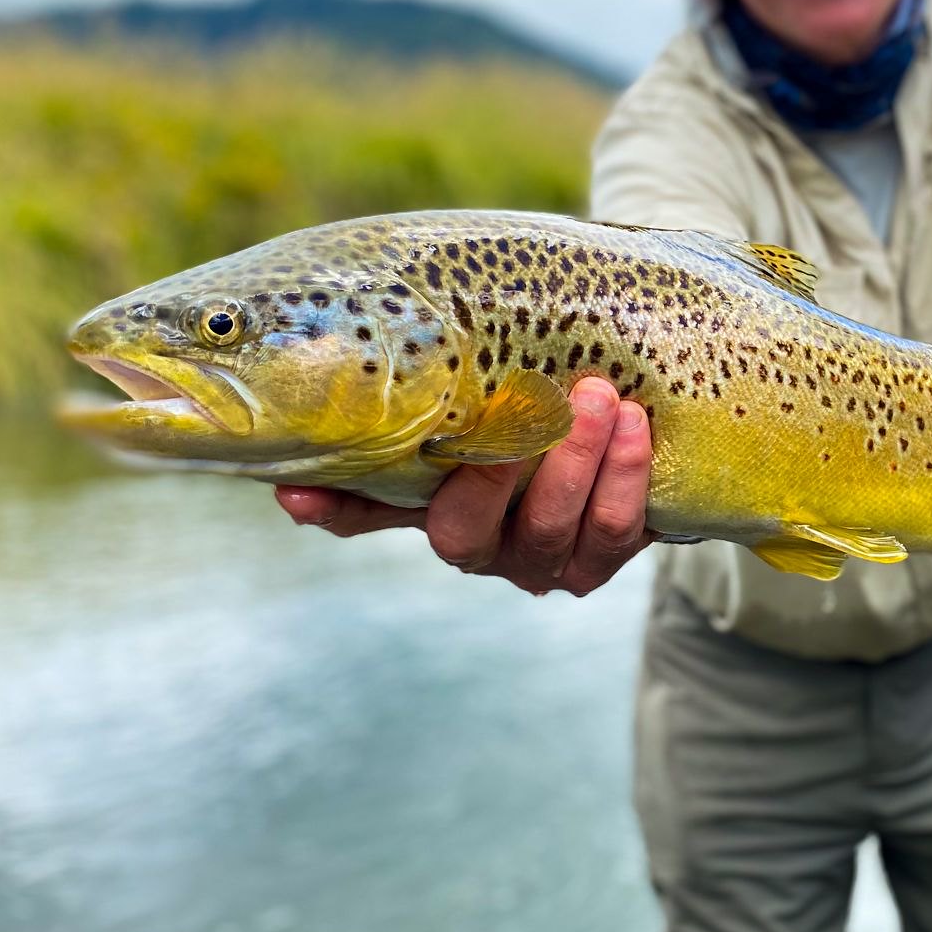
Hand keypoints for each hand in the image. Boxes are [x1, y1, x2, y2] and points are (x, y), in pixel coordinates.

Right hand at [273, 376, 656, 595]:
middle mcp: (475, 544)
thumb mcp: (493, 397)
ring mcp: (536, 561)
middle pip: (462, 532)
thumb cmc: (547, 409)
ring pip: (546, 528)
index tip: (296, 493)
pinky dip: (623, 476)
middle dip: (496, 469)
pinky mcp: (598, 561)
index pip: (362, 512)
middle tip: (534, 399)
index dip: (330, 507)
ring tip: (598, 397)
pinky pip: (611, 531)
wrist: (635, 439)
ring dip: (575, 460)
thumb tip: (355, 370)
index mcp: (430, 502)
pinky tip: (634, 425)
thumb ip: (442, 392)